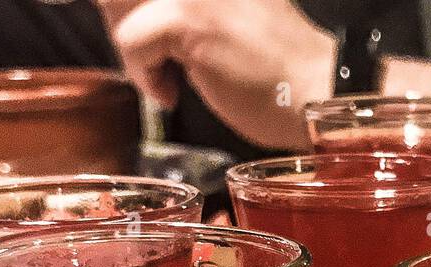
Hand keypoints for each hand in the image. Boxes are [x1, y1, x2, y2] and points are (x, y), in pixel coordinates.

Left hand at [98, 0, 335, 147]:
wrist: (317, 93)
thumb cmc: (276, 67)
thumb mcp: (224, 11)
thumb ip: (183, 5)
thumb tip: (125, 7)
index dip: (127, 7)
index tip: (138, 28)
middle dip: (120, 18)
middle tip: (152, 56)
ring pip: (113, 1)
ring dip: (129, 42)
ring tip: (164, 73)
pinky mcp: (187, 19)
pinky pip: (130, 41)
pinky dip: (144, 75)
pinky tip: (174, 93)